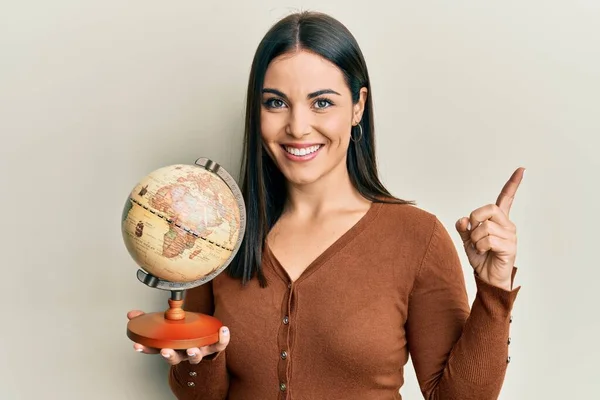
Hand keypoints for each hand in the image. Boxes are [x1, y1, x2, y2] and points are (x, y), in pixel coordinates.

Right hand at [127, 310, 229, 364]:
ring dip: (194, 353)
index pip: (155, 350)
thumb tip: (132, 314)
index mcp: (171, 347)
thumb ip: (148, 321)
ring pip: (196, 356)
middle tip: (166, 350)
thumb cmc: (182, 335)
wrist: (203, 343)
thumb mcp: (164, 327)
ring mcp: (198, 351)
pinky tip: (223, 330)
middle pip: (175, 358)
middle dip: (169, 355)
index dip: (146, 349)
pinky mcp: (212, 347)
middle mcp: (183, 352)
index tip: (138, 346)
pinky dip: (222, 339)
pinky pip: (219, 345)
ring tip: (193, 348)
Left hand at [455, 167, 524, 290]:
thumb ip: (463, 227)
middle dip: (474, 220)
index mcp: (498, 220)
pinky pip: (487, 240)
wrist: (487, 277)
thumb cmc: (481, 257)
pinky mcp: (509, 246)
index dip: (513, 183)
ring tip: (480, 248)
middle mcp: (507, 224)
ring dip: (475, 239)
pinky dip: (479, 247)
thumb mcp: (467, 239)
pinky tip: (484, 252)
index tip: (521, 169)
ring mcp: (510, 235)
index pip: (506, 198)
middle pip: (488, 209)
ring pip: (484, 227)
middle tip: (473, 234)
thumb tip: (463, 220)